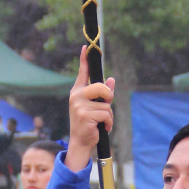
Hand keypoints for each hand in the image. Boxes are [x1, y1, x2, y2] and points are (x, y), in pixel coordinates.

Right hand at [65, 45, 115, 172]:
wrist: (80, 142)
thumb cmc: (89, 124)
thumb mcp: (95, 107)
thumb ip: (103, 95)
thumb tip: (112, 80)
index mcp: (78, 92)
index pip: (83, 73)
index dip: (84, 59)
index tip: (86, 46)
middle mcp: (76, 96)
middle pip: (101, 88)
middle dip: (108, 98)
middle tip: (105, 108)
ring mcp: (79, 105)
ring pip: (106, 104)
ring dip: (109, 116)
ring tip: (102, 123)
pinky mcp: (85, 115)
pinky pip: (106, 114)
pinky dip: (108, 122)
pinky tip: (102, 128)